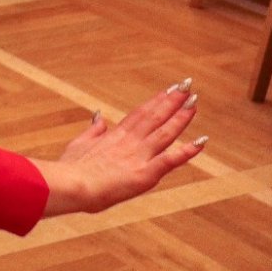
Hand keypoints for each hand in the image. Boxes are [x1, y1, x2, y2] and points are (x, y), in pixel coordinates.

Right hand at [49, 79, 203, 214]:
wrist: (70, 185)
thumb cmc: (71, 169)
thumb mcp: (80, 144)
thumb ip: (93, 130)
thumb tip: (99, 115)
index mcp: (115, 135)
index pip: (140, 114)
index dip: (156, 101)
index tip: (169, 89)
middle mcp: (130, 142)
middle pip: (155, 117)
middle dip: (173, 100)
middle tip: (187, 84)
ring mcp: (139, 156)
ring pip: (165, 133)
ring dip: (181, 117)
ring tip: (194, 102)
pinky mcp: (145, 174)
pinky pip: (170, 160)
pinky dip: (187, 151)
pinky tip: (201, 142)